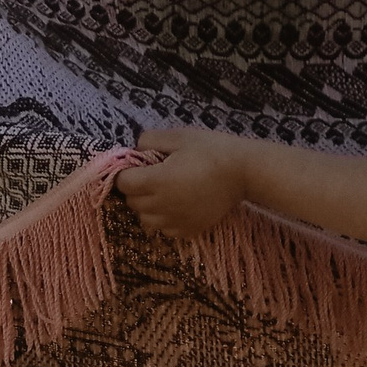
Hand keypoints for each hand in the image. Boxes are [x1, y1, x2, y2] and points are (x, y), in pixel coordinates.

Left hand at [116, 125, 252, 238]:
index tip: (138, 166)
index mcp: (156, 181)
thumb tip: (135, 150)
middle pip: (132, 202)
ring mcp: (176, 221)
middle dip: (136, 189)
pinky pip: (165, 230)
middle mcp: (162, 206)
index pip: (123, 183)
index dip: (127, 172)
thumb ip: (149, 140)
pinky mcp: (189, 230)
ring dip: (148, 207)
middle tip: (154, 175)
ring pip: (146, 219)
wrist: (243, 172)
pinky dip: (165, 220)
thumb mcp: (179, 136)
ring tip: (165, 192)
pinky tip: (178, 205)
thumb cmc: (211, 150)